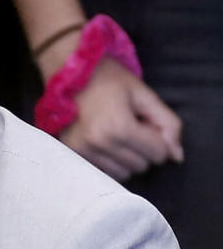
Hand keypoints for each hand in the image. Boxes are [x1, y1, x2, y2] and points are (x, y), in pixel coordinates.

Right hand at [59, 57, 183, 180]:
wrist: (70, 74)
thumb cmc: (111, 80)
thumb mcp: (145, 95)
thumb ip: (168, 124)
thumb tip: (177, 157)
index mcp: (119, 127)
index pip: (158, 153)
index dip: (158, 137)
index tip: (145, 121)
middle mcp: (98, 143)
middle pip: (142, 166)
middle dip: (143, 149)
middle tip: (131, 126)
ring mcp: (83, 150)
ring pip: (124, 173)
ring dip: (127, 158)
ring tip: (116, 135)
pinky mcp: (73, 154)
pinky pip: (104, 173)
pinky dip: (111, 162)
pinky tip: (104, 143)